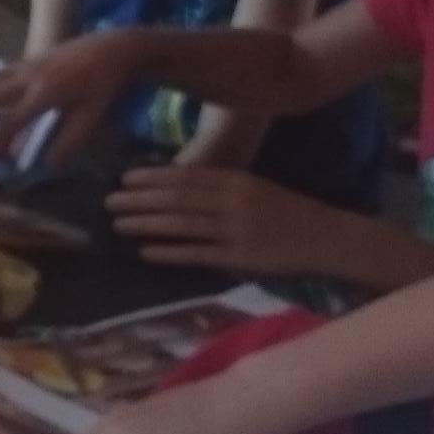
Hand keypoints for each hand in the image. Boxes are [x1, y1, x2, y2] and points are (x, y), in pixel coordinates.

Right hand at [0, 37, 133, 168]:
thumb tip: (47, 166)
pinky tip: (2, 108)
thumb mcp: (91, 117)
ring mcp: (24, 65)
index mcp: (44, 93)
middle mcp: (26, 77)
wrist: (113, 47)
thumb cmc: (105, 83)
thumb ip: (68, 142)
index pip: (8, 123)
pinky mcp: (27, 59)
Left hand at [107, 162, 336, 276]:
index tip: (124, 178)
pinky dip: (170, 253)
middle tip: (109, 201)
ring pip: (182, 225)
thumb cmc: (284, 211)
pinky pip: (197, 254)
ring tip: (118, 224)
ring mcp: (235, 230)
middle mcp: (232, 201)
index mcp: (235, 180)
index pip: (185, 177)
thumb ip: (219, 186)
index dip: (152, 177)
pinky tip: (145, 252)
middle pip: (177, 199)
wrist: (324, 236)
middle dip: (140, 200)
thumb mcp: (253, 188)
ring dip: (147, 223)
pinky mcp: (239, 257)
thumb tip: (176, 185)